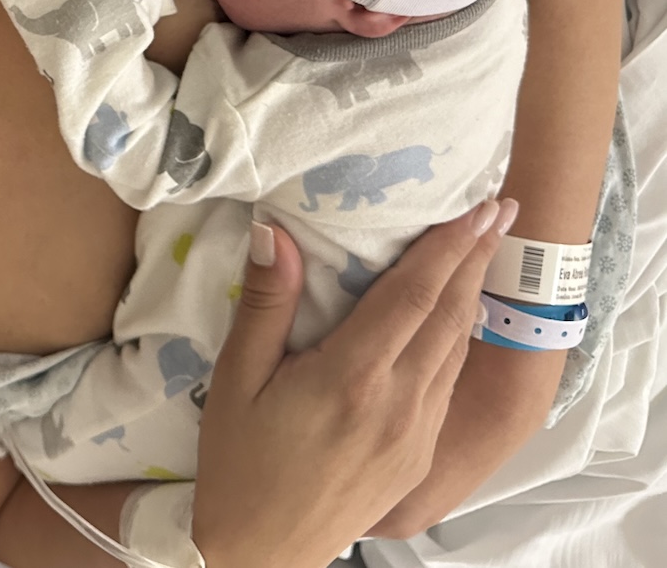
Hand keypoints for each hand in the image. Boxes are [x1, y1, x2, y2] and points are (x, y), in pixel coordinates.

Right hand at [190, 199, 517, 567]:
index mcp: (352, 378)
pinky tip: (456, 320)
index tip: (479, 205)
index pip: (413, 295)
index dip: (449, 245)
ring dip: (472, 294)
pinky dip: (458, 339)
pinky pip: (446, 385)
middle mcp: (398, 404)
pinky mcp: (418, 457)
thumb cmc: (238, 462)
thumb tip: (273, 232)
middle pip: (448, 315)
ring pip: (455, 349)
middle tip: (502, 206)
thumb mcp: (234, 380)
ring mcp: (415, 434)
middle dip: (477, 257)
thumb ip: (264, 305)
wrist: (262, 552)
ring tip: (485, 249)